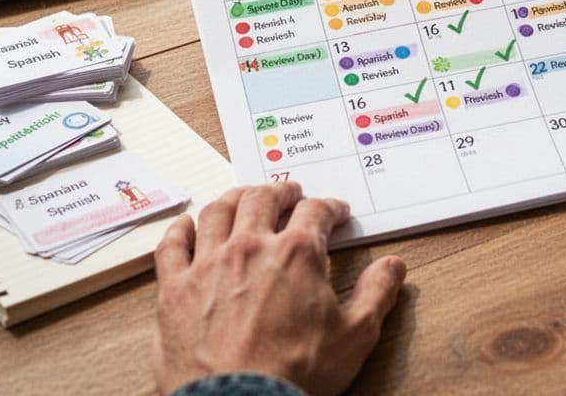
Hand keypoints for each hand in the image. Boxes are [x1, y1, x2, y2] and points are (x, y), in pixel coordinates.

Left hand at [152, 183, 406, 394]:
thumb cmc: (294, 374)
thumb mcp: (355, 336)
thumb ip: (376, 294)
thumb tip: (393, 267)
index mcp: (297, 253)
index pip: (316, 212)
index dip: (330, 207)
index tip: (335, 212)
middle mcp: (250, 247)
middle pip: (263, 198)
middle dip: (281, 191)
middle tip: (290, 193)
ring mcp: (207, 265)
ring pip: (218, 211)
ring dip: (234, 197)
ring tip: (244, 196)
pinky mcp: (175, 289)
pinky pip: (172, 245)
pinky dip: (180, 228)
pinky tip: (187, 223)